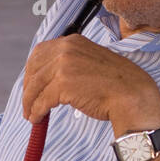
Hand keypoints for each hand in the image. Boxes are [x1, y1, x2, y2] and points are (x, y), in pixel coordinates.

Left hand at [22, 34, 159, 132]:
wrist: (132, 95)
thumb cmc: (117, 83)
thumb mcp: (92, 61)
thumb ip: (72, 63)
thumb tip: (51, 78)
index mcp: (73, 41)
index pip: (40, 52)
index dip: (32, 70)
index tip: (31, 84)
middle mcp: (66, 49)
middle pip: (33, 68)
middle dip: (28, 87)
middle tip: (28, 102)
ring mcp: (63, 66)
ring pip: (34, 87)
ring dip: (29, 103)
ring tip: (31, 115)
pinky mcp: (62, 85)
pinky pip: (41, 101)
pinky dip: (36, 112)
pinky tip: (37, 119)